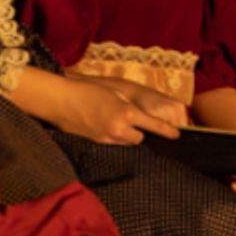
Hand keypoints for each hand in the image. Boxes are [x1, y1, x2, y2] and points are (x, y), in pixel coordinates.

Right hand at [28, 73, 182, 144]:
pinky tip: (104, 128)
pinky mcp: (97, 144)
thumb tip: (141, 118)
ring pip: (127, 143)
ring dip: (126, 136)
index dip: (167, 131)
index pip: (154, 125)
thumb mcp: (113, 92)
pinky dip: (113, 139)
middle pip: (140, 138)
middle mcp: (120, 128)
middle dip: (139, 132)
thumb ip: (129, 105)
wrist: (59, 100)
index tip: (176, 135)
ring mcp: (107, 138)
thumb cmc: (86, 90)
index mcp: (127, 112)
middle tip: (132, 122)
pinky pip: (113, 145)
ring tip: (115, 124)